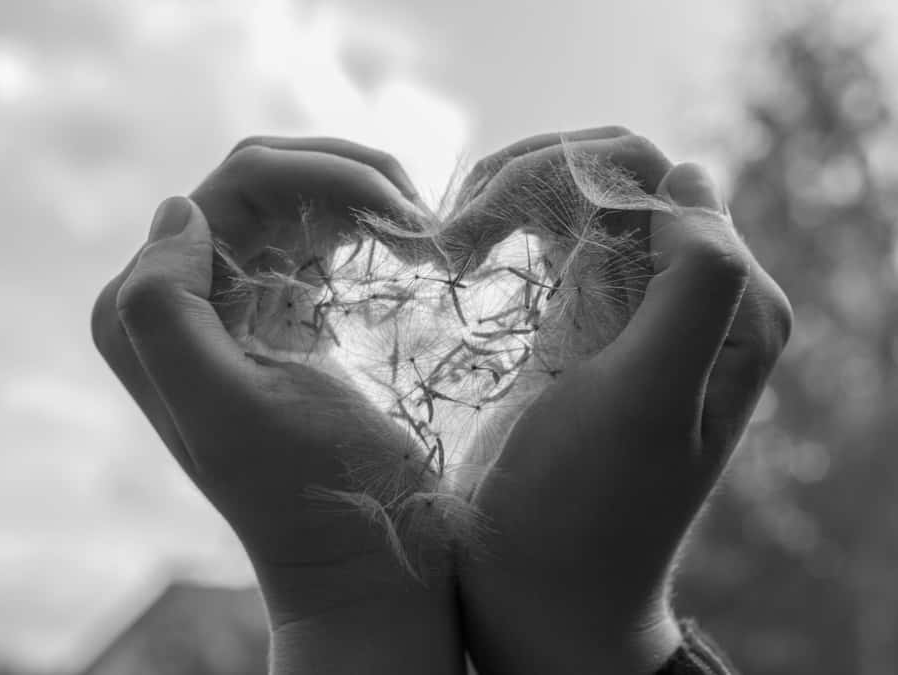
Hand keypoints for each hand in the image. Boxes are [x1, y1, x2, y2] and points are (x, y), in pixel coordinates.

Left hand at [91, 138, 464, 673]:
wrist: (368, 557)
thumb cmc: (311, 492)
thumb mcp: (228, 412)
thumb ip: (165, 310)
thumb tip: (180, 209)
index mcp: (148, 311)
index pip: (232, 187)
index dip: (322, 178)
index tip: (404, 217)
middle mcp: (183, 298)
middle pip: (265, 181)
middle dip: (348, 177)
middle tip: (421, 215)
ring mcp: (237, 303)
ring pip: (295, 198)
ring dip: (362, 194)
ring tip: (420, 230)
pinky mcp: (287, 317)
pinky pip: (316, 236)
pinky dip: (362, 223)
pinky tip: (401, 246)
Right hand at [458, 129, 791, 673]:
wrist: (540, 590)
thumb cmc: (586, 508)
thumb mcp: (650, 400)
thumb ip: (695, 285)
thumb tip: (689, 178)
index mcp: (730, 308)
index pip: (657, 181)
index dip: (565, 178)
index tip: (478, 225)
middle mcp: (694, 300)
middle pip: (616, 181)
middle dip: (531, 180)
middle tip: (456, 229)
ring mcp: (636, 309)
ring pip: (581, 202)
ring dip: (512, 199)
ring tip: (453, 241)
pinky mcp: (585, 326)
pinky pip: (558, 243)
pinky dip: (509, 229)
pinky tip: (465, 253)